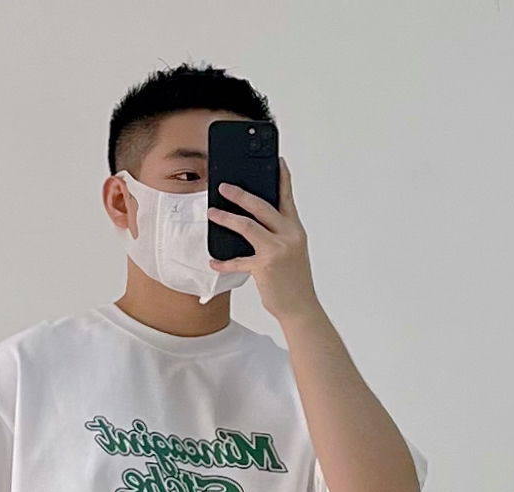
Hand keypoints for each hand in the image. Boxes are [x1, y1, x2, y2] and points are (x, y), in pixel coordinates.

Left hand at [207, 161, 317, 325]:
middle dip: (240, 194)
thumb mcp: (292, 252)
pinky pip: (238, 260)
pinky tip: (214, 262)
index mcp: (295, 230)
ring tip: (212, 213)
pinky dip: (224, 262)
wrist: (301, 308)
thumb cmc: (294, 282)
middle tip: (224, 186)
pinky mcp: (264, 266)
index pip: (287, 197)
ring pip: (246, 225)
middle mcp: (288, 236)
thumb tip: (254, 223)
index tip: (276, 161)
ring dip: (226, 218)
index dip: (282, 177)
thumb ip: (278, 235)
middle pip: (261, 206)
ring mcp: (276, 250)